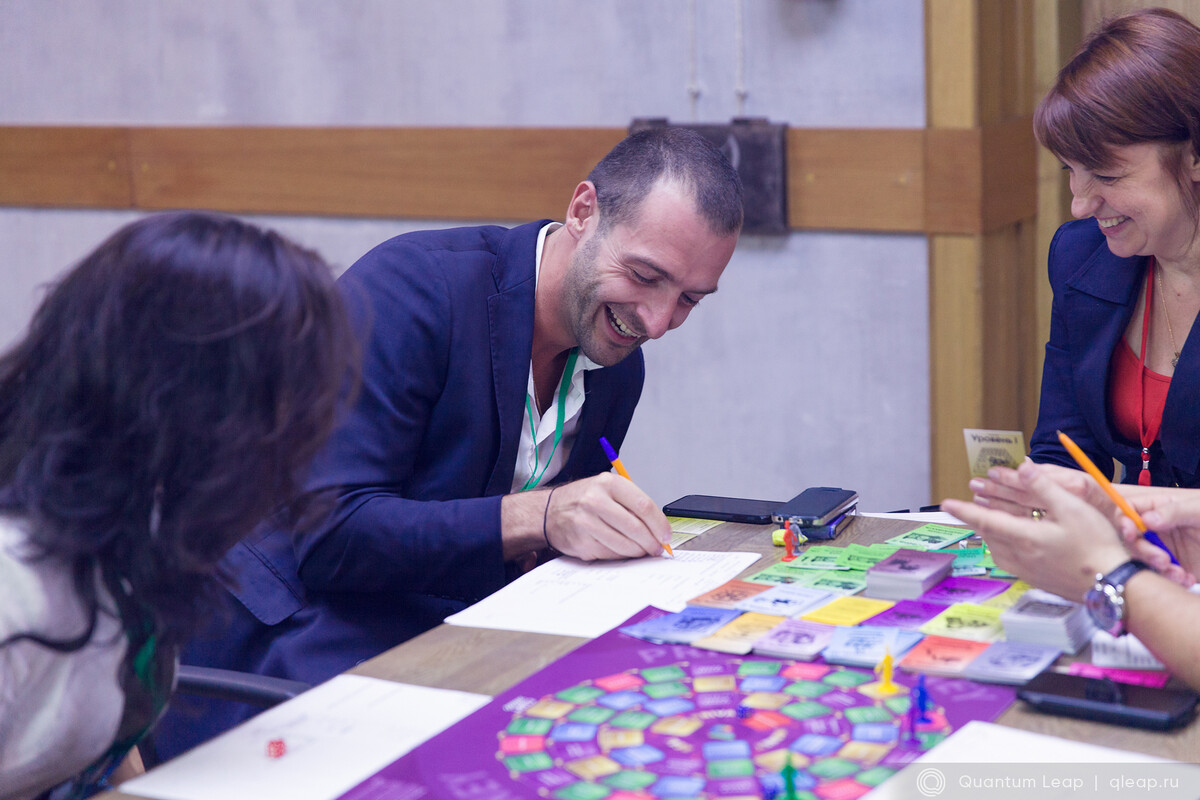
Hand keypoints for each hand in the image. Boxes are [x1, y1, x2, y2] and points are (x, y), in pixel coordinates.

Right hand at [542, 473, 670, 560]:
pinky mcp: (581, 542)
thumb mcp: (607, 490)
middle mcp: (595, 501)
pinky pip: (611, 554)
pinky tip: (622, 551)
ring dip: (638, 552)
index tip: (666, 535)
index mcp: (608, 484)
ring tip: (642, 551)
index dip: (659, 524)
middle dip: (651, 542)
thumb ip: (633, 505)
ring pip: (624, 544)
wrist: (549, 511)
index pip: (643, 505)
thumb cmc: (584, 500)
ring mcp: (586, 522)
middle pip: (635, 527)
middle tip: (658, 548)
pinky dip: (622, 556)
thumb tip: (659, 528)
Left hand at [944, 462, 1130, 600]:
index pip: (984, 520)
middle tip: (968, 508)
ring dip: (990, 533)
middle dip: (977, 519)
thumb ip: (1043, 487)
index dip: (963, 511)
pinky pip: (1010, 561)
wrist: (1113, 584)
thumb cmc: (1096, 545)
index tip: (945, 504)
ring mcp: (1027, 571)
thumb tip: (1021, 467)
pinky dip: (1004, 547)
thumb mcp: (1072, 508)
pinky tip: (1014, 543)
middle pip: (988, 535)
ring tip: (988, 522)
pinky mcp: (1036, 580)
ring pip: (997, 549)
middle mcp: (1019, 556)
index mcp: (1024, 537)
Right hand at [1120, 490, 1199, 580]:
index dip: (1123, 519)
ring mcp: (1164, 547)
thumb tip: (1145, 518)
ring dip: (1155, 568)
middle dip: (1142, 550)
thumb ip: (1174, 511)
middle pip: (1130, 537)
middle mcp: (1158, 527)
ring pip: (1141, 558)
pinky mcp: (1174, 566)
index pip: (1128, 508)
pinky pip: (1159, 574)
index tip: (1130, 531)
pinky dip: (1170, 579)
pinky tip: (1186, 578)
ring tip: (1176, 571)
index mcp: (1161, 506)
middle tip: (1161, 559)